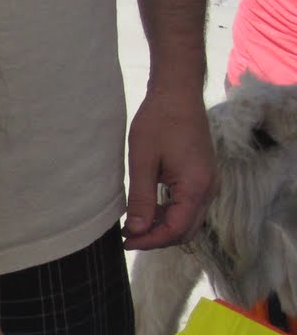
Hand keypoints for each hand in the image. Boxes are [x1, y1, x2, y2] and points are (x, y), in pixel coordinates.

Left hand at [122, 87, 215, 249]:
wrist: (178, 93)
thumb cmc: (159, 122)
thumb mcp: (143, 162)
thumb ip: (142, 199)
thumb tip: (137, 230)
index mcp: (196, 186)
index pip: (175, 230)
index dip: (150, 241)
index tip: (125, 241)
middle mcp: (209, 188)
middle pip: (185, 231)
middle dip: (156, 238)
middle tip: (127, 237)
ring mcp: (209, 182)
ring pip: (188, 220)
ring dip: (162, 227)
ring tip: (133, 225)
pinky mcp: (203, 177)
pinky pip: (189, 206)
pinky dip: (169, 214)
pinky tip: (147, 210)